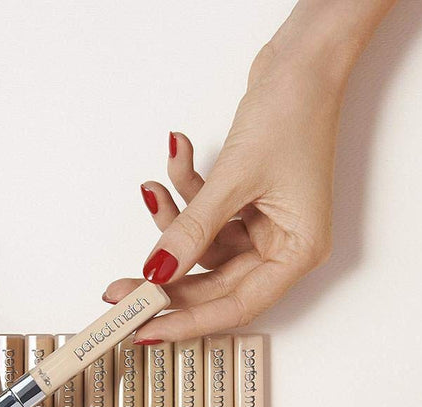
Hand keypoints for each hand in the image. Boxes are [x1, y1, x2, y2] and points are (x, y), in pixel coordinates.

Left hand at [104, 38, 344, 340]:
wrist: (302, 61)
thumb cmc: (294, 111)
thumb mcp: (235, 178)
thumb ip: (193, 230)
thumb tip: (156, 271)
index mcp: (296, 251)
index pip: (236, 305)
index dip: (188, 321)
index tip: (145, 330)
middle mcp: (281, 245)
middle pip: (212, 281)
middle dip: (164, 276)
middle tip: (120, 286)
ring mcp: (262, 225)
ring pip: (202, 245)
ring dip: (172, 219)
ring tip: (152, 189)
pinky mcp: (244, 204)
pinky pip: (203, 215)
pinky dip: (184, 193)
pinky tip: (176, 157)